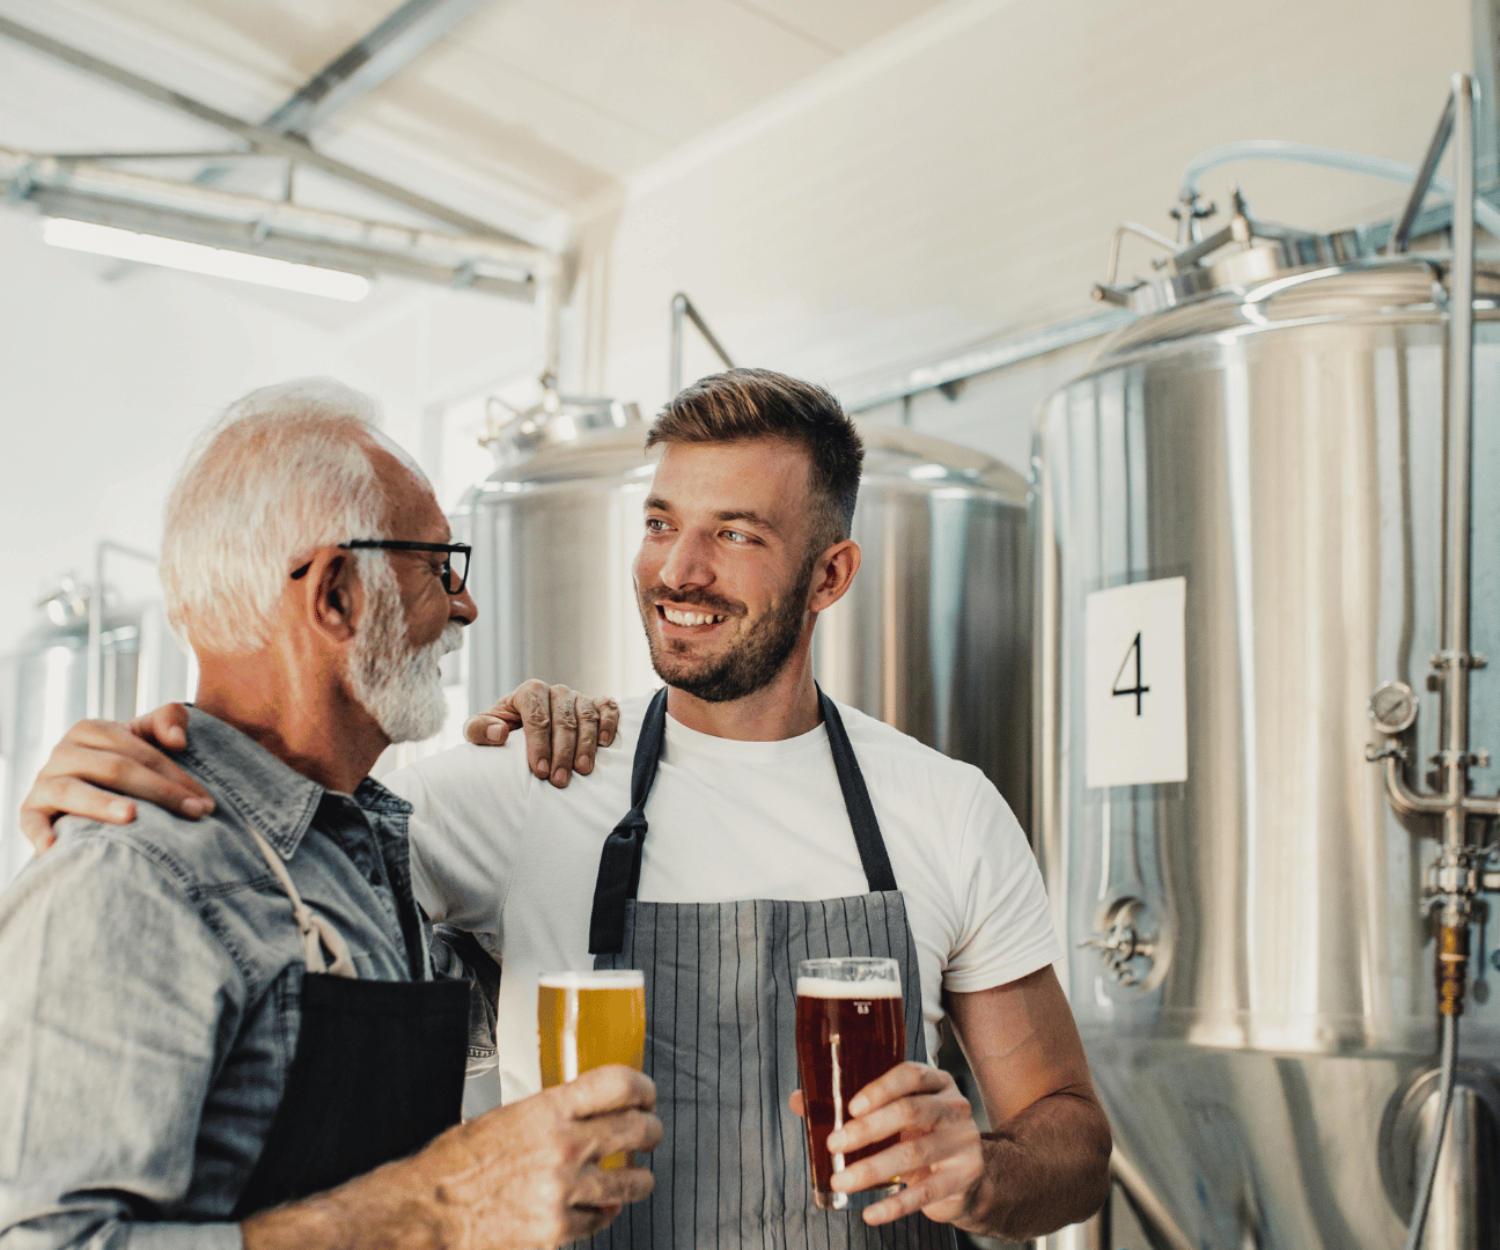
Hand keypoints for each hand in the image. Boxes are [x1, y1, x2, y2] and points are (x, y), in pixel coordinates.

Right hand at [19, 705, 213, 852]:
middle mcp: (64, 751)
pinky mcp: (29, 810)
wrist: (84, 784)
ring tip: (132, 817)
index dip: (176, 776)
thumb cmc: (124, 760)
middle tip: (194, 813)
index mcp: (92, 730)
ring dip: (102, 804)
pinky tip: (54, 848)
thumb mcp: (144, 735)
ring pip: (74, 790)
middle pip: (115, 769)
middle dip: (160, 792)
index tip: (205, 801)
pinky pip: (31, 822)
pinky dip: (40, 834)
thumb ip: (166, 720)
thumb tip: (178, 740)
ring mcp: (44, 781)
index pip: (140, 752)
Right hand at [243, 1065, 661, 1249]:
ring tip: (639, 1175)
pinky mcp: (558, 1231)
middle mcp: (564, 1148)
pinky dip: (608, 1212)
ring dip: (640, 1176)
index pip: (618, 1084)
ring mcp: (565, 1192)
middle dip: (651, 1130)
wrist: (426, 1214)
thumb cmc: (454, 1164)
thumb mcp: (503, 1118)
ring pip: (631, 1181)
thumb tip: (576, 1111)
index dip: (642, 1086)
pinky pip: (601, 1219)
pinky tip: (605, 1206)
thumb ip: (547, 1114)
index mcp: (547, 1110)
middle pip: (636, 1129)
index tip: (646, 1093)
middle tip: (650, 1131)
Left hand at [462, 680, 618, 788]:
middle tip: (559, 781)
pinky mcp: (597, 704)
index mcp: (530, 691)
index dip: (538, 744)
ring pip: (587, 718)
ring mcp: (578, 697)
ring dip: (586, 745)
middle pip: (563, 721)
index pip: (537, 716)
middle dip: (562, 753)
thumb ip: (479, 729)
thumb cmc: (501, 730)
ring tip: (583, 771)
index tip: (538, 771)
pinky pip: (608, 708)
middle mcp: (556, 691)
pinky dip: (609, 723)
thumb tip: (499, 733)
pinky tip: (605, 743)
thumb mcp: (480, 730)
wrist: (523, 726)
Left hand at [789, 1063, 983, 1226]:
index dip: (880, 1089)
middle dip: (867, 1129)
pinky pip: (925, 1193)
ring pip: (913, 1154)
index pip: (910, 1075)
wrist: (971, 1176)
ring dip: (871, 1169)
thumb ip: (852, 1106)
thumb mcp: (897, 1114)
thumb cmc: (922, 1135)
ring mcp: (963, 1143)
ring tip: (841, 1181)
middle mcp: (953, 1108)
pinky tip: (870, 1212)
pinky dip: (894, 1205)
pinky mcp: (963, 1178)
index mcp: (937, 1083)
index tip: (850, 1107)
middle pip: (909, 1111)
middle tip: (834, 1145)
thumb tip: (798, 1100)